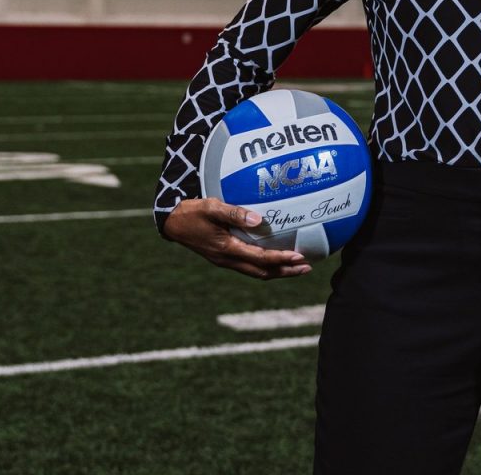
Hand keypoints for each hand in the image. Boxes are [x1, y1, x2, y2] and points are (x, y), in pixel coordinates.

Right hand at [163, 198, 312, 279]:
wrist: (173, 223)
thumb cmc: (192, 212)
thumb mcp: (211, 208)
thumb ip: (234, 212)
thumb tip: (259, 220)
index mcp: (227, 250)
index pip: (260, 259)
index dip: (281, 259)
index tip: (300, 256)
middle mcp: (228, 260)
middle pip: (263, 273)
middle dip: (286, 272)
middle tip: (307, 267)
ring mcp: (226, 261)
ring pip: (257, 272)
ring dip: (278, 271)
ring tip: (297, 266)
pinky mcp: (224, 257)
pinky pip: (250, 266)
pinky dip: (266, 265)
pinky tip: (275, 257)